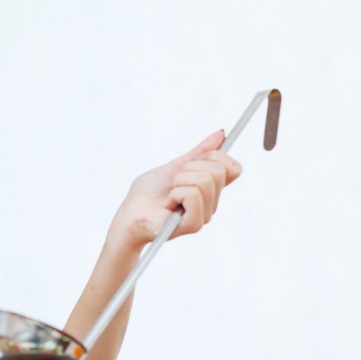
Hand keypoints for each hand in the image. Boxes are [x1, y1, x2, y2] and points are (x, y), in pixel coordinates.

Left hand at [111, 130, 242, 251]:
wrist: (127, 216)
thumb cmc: (147, 195)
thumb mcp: (174, 166)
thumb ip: (199, 153)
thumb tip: (221, 134)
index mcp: (210, 190)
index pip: (234, 168)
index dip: (215, 157)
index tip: (190, 163)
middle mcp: (211, 204)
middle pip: (218, 170)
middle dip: (189, 168)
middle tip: (173, 182)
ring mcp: (204, 216)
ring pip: (205, 180)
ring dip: (179, 181)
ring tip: (168, 194)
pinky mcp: (193, 225)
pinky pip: (192, 194)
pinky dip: (175, 193)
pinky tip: (167, 204)